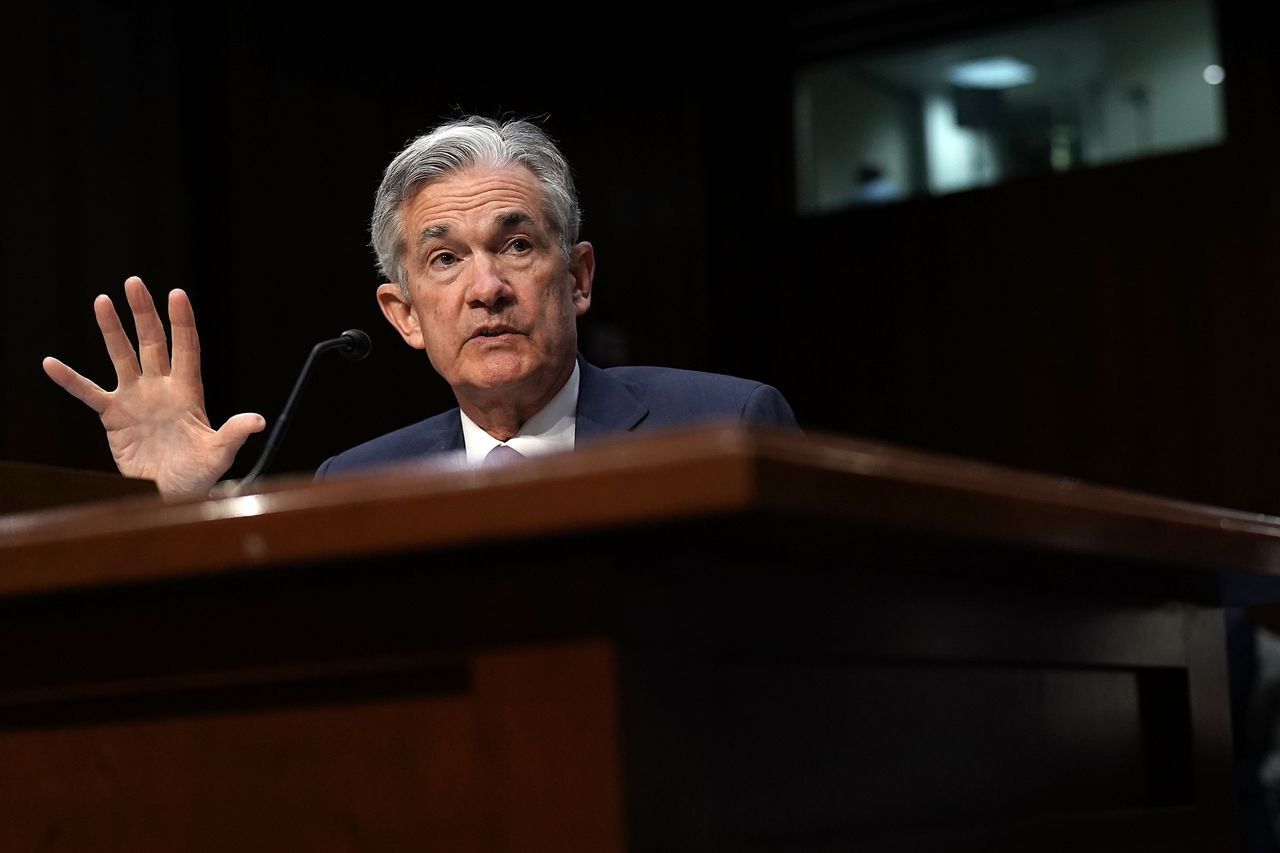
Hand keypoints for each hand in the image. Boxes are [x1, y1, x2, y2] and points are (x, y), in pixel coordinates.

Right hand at [42, 276, 264, 497]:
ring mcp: (136, 398)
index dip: (182, 322)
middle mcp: (161, 388)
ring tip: (102, 301)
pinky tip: (51, 363)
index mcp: (188, 391)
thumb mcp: (219, 453)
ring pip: (122, 356)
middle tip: (134, 283)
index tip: (178, 293)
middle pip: (152, 342)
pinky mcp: (113, 416)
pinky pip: (88, 393)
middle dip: (144, 313)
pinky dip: (70, 380)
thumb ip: (234, 434)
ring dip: (112, 330)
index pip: (187, 348)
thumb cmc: (198, 474)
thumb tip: (259, 421)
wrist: (170, 494)